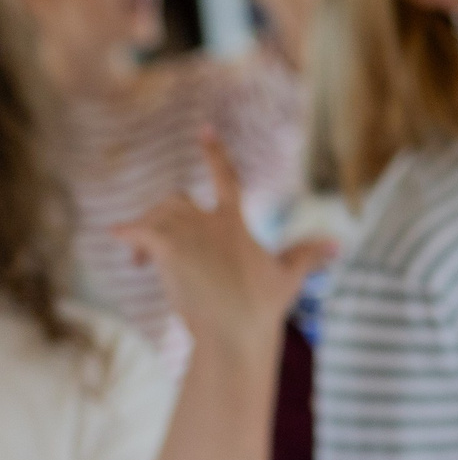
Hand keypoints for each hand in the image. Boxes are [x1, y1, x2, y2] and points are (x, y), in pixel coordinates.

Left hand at [118, 133, 334, 361]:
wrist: (235, 330)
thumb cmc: (261, 308)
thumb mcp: (288, 277)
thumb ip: (307, 255)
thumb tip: (339, 243)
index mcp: (236, 224)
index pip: (226, 178)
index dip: (215, 152)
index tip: (204, 129)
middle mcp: (210, 222)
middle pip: (175, 199)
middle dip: (165, 216)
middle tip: (156, 246)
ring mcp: (187, 234)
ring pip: (155, 215)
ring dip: (145, 234)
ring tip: (142, 262)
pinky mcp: (167, 249)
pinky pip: (136, 231)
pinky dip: (125, 235)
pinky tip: (117, 237)